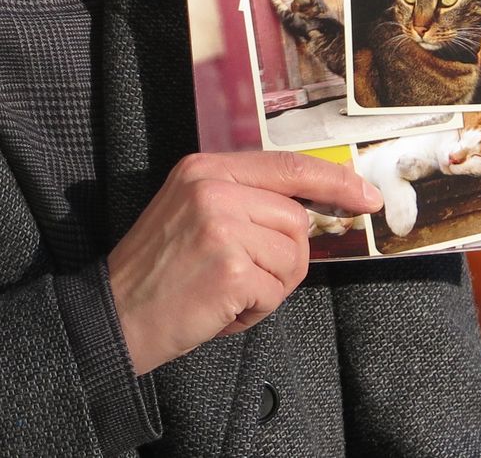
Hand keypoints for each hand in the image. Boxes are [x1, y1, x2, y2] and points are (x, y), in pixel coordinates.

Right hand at [107, 151, 381, 374]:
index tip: (364, 196)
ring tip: (225, 293)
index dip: (333, 181)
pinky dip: (255, 310)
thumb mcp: (193, 214)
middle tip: (241, 279)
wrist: (116, 314)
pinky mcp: (231, 267)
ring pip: (293, 257)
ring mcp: (221, 226)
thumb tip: (309, 211)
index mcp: (204, 169)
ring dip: (269, 287)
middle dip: (282, 259)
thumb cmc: (158, 274)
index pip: (287, 165)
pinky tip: (221, 308)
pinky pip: (276, 291)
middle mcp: (212, 188)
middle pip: (296, 220)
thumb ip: (244, 201)